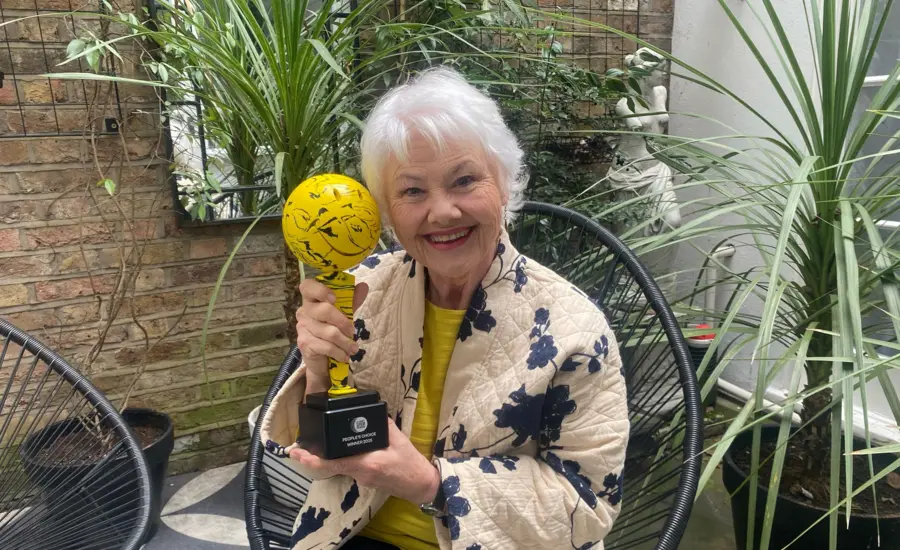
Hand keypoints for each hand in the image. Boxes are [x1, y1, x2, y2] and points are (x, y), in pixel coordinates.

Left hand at [289, 418, 439, 504]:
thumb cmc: (410, 463)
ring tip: (315, 447)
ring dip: (327, 459)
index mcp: (366, 462)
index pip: (332, 464)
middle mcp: (359, 473)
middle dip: (314, 457)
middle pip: (330, 466)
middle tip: (299, 447)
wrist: (420, 485)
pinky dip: (340, 460)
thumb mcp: (398, 439)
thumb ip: (382, 424)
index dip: (311, 460)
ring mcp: (361, 479)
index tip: (297, 453)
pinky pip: (348, 468)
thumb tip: (370, 410)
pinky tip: (339, 451)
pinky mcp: (364, 480)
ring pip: (338, 467)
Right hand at [296, 278, 368, 395]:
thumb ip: (351, 301)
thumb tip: (364, 286)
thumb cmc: (331, 331)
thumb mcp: (343, 314)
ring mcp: (302, 328)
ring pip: (329, 332)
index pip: (307, 286)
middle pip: (324, 311)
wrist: (322, 358)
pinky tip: (345, 356)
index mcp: (311, 300)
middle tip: (352, 332)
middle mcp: (304, 312)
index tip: (334, 298)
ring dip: (345, 342)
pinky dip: (339, 352)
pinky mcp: (304, 343)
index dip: (320, 290)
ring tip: (353, 349)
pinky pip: (326, 347)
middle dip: (343, 322)